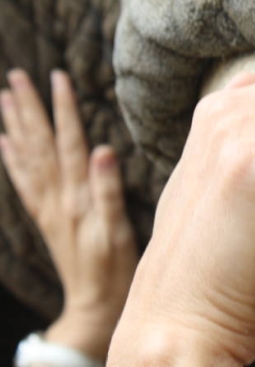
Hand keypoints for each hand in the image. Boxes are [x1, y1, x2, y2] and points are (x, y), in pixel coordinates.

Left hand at [0, 70, 137, 360]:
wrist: (94, 303)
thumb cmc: (113, 269)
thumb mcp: (118, 232)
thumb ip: (109, 191)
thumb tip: (102, 150)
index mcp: (76, 196)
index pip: (68, 143)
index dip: (63, 110)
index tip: (58, 78)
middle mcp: (56, 198)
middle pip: (39, 144)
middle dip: (29, 108)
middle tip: (17, 76)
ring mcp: (47, 208)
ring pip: (27, 158)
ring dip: (16, 126)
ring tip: (5, 98)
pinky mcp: (46, 218)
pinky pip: (23, 182)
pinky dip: (12, 159)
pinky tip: (4, 142)